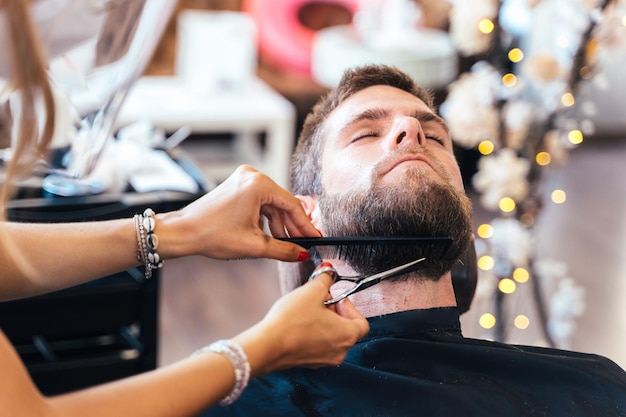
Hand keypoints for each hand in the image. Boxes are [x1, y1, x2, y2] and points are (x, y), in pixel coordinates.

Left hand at [158, 165, 319, 261]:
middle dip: (292, 226)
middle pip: (282, 203)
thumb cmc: (212, 234)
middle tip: (303, 244)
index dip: (305, 225)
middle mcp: (252, 176)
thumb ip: (283, 249)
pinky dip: (266, 218)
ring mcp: (243, 179)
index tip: (315, 237)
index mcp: (258, 184)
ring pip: (271, 204)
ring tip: (285, 244)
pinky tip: (270, 235)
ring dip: (278, 224)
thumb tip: (301, 253)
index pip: (292, 205)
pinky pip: (259, 202)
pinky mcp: (236, 186)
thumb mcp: (254, 246)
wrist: (183, 232)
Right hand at [234, 264, 369, 375]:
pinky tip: (298, 323)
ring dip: (323, 322)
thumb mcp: (312, 291)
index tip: (335, 297)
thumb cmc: (291, 323)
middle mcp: (339, 351)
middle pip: (346, 328)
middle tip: (320, 300)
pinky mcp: (308, 362)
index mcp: (347, 335)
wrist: (268, 346)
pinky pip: (317, 345)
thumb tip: (328, 272)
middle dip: (334, 311)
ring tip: (307, 310)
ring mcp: (323, 360)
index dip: (349, 306)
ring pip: (331, 337)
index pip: (361, 321)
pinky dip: (312, 333)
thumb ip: (325, 279)